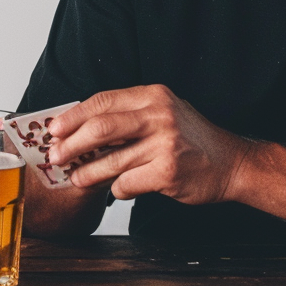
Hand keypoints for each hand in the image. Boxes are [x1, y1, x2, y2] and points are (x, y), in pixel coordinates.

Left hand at [47, 85, 253, 205]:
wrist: (232, 163)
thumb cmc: (189, 138)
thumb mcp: (161, 112)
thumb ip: (126, 116)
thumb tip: (77, 129)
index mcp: (152, 95)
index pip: (101, 101)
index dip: (73, 116)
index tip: (53, 129)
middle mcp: (158, 115)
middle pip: (100, 128)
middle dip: (72, 144)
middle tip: (56, 156)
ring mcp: (165, 143)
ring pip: (111, 160)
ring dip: (87, 173)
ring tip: (75, 179)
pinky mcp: (169, 172)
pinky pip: (128, 183)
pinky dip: (117, 189)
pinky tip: (116, 189)